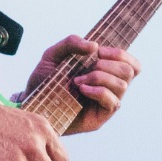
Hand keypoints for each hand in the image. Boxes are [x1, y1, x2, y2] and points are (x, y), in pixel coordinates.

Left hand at [24, 35, 140, 134]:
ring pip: (122, 85)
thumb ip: (71, 43)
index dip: (120, 54)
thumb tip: (94, 45)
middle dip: (108, 65)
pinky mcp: (100, 117)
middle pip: (129, 71)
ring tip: (77, 81)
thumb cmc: (44, 81)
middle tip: (87, 67)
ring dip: (99, 77)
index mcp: (105, 72)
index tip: (98, 52)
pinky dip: (98, 91)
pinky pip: (112, 102)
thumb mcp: (53, 55)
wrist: (30, 104)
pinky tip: (81, 90)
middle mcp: (110, 88)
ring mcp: (106, 103)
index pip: (131, 63)